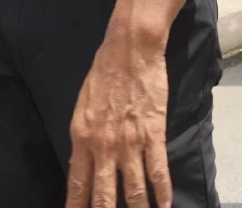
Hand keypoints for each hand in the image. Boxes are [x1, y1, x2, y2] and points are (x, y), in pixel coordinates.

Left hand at [65, 28, 170, 207]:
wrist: (130, 50)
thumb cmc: (104, 73)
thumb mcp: (82, 106)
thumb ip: (83, 137)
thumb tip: (80, 163)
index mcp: (81, 137)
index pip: (77, 184)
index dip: (77, 207)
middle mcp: (103, 145)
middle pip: (103, 194)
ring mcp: (129, 142)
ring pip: (132, 189)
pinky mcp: (153, 134)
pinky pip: (158, 170)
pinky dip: (162, 192)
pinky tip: (165, 206)